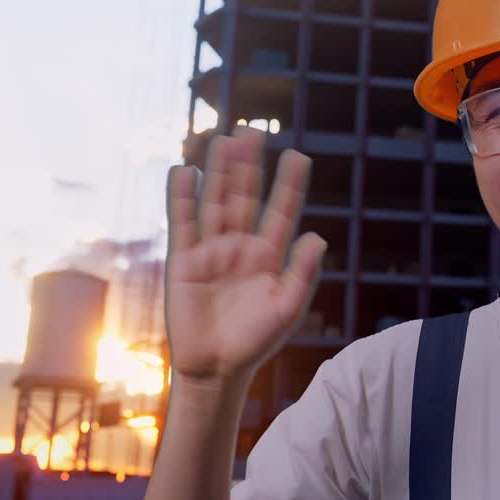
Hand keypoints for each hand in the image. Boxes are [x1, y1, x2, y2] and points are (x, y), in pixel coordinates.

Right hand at [164, 126, 325, 382]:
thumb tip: (318, 235)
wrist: (217, 368)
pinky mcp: (183, 260)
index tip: (299, 155)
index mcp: (269, 254)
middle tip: (253, 131)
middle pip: (244, 196)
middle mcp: (241, 245)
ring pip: (215, 201)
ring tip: (225, 139)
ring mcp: (211, 250)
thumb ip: (302, 271)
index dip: (289, 184)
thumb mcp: (287, 307)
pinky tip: (184, 170)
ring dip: (218, 171)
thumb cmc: (256, 340)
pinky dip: (181, 196)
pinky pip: (182, 222)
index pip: (281, 210)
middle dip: (248, 166)